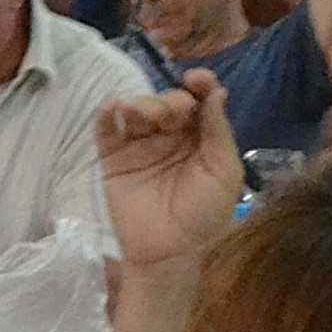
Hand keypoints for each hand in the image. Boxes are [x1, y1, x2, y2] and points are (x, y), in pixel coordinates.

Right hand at [94, 71, 245, 266]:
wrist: (171, 252)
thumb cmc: (205, 214)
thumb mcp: (224, 172)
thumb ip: (218, 131)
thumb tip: (216, 93)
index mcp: (200, 138)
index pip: (199, 101)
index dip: (199, 84)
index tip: (196, 79)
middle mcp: (170, 137)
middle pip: (167, 101)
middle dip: (170, 100)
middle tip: (172, 115)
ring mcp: (140, 146)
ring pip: (137, 110)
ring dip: (142, 104)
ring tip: (147, 117)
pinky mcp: (113, 159)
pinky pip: (107, 130)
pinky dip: (107, 114)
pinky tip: (114, 108)